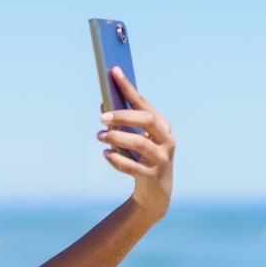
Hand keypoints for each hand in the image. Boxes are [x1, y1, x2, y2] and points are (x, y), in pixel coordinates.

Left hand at [96, 65, 174, 221]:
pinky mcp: (152, 177)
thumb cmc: (143, 160)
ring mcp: (161, 159)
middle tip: (102, 117)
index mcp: (162, 126)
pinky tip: (105, 154)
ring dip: (117, 138)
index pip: (143, 103)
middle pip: (146, 121)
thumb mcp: (135, 140)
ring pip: (140, 144)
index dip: (128, 87)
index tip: (114, 72)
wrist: (156, 194)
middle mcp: (166, 140)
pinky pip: (132, 167)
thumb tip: (104, 103)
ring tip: (99, 135)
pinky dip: (117, 159)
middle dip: (123, 116)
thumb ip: (123, 123)